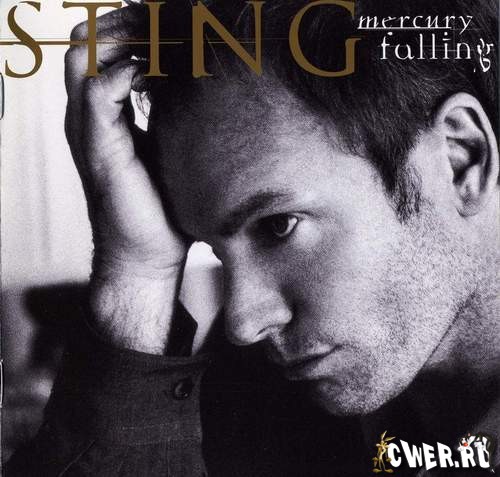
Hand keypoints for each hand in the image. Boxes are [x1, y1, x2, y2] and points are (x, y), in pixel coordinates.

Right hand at [65, 6, 187, 352]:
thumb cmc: (164, 207)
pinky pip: (100, 88)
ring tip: (164, 40)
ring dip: (124, 38)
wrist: (148, 253)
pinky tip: (160, 73)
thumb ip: (172, 117)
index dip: (131, 27)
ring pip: (84, 54)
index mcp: (104, 115)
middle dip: (124, 23)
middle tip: (165, 23)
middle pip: (86, 41)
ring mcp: (88, 128)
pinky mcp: (97, 146)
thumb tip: (202, 92)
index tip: (171, 24)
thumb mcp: (170, 151)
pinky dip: (129, 70)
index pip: (102, 49)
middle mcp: (89, 115)